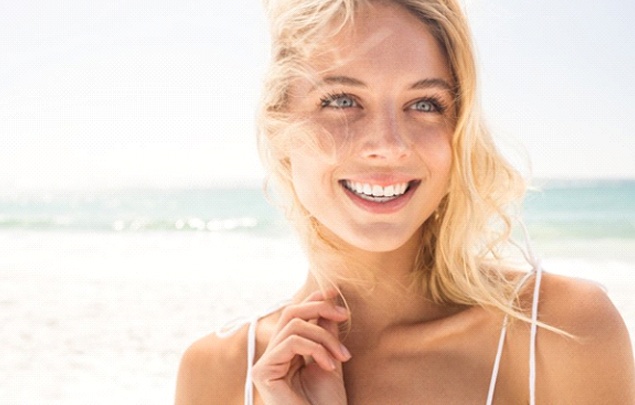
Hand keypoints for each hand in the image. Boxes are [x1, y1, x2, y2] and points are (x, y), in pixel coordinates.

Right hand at [251, 289, 350, 404]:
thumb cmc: (327, 404)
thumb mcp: (331, 359)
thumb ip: (326, 331)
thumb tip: (328, 299)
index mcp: (287, 352)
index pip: (295, 315)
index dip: (313, 299)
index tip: (335, 293)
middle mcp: (272, 355)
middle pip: (290, 312)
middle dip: (319, 307)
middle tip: (345, 314)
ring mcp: (265, 364)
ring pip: (294, 325)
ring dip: (324, 336)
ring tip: (342, 356)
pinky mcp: (262, 372)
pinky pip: (290, 342)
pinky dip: (315, 348)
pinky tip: (329, 364)